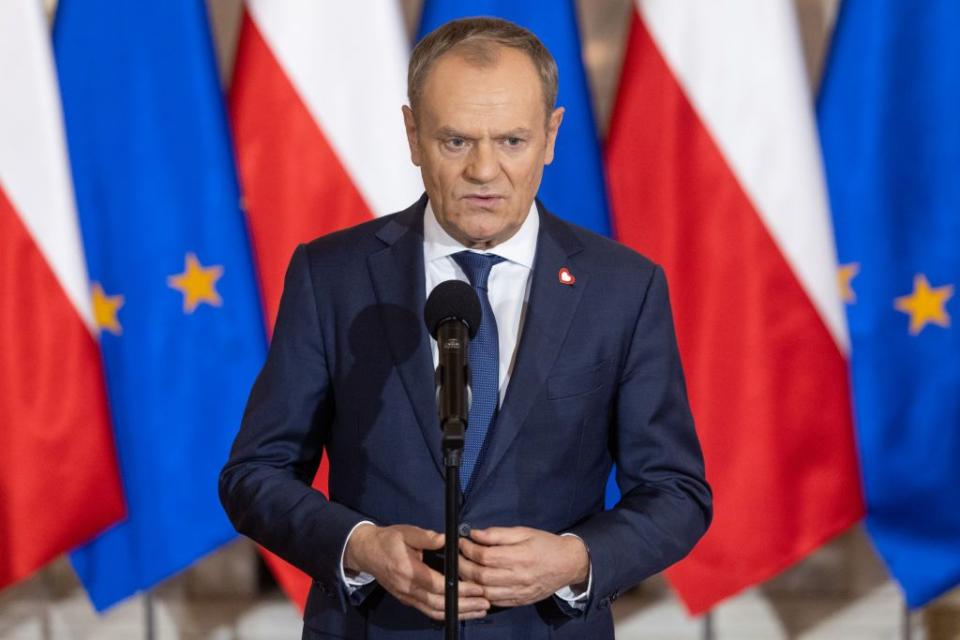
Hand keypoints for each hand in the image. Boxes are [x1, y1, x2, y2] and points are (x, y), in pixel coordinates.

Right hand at [344, 523, 489, 620]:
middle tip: (485, 602)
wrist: (366, 552)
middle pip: (439, 604)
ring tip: (479, 610)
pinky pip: (428, 611)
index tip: (477, 588)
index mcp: (408, 571)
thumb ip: (427, 537)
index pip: (438, 585)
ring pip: (434, 612)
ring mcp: (407, 597)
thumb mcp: (407, 532)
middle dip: (464, 605)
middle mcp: (407, 588)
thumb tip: (447, 538)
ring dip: (458, 613)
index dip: (459, 589)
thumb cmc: (388, 539)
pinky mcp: (407, 600)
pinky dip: (446, 614)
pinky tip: (461, 611)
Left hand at [458, 527, 589, 607]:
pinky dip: (482, 593)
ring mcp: (519, 592)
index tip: (462, 541)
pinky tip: (477, 583)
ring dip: (469, 582)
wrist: (568, 564)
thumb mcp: (523, 531)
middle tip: (457, 556)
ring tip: (464, 569)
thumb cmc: (545, 544)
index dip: (468, 549)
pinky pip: (495, 601)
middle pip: (482, 576)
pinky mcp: (520, 601)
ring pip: (485, 592)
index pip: (485, 556)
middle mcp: (519, 577)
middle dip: (463, 565)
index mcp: (520, 556)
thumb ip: (498, 534)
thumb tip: (475, 534)